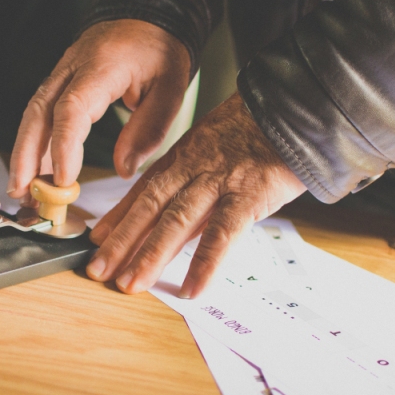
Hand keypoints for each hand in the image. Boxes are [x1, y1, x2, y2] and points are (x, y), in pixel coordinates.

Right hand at [7, 19, 190, 197]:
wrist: (147, 15)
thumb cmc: (159, 49)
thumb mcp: (170, 88)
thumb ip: (149, 129)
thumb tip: (124, 169)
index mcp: (102, 66)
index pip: (72, 109)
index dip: (64, 147)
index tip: (64, 180)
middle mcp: (72, 67)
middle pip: (38, 112)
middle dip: (26, 156)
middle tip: (23, 192)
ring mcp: (61, 73)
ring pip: (32, 114)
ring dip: (23, 153)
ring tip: (22, 190)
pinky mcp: (59, 82)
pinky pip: (40, 113)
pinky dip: (34, 144)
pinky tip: (35, 172)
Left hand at [85, 95, 307, 298]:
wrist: (297, 105)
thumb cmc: (262, 127)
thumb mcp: (219, 145)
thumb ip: (198, 182)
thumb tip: (179, 221)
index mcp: (185, 156)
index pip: (143, 190)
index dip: (118, 216)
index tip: (97, 240)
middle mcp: (194, 169)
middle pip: (149, 208)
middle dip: (121, 242)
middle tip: (97, 270)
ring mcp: (218, 182)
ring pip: (175, 221)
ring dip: (149, 255)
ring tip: (130, 283)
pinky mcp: (248, 195)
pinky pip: (222, 234)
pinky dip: (205, 263)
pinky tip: (191, 289)